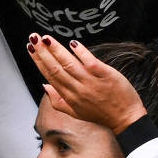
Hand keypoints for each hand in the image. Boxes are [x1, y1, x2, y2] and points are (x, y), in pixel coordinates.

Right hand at [29, 35, 146, 132]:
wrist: (126, 119)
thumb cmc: (102, 114)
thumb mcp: (76, 113)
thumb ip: (58, 101)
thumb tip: (44, 85)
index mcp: (69, 97)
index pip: (50, 76)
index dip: (39, 61)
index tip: (31, 49)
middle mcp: (78, 89)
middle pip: (56, 68)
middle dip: (43, 52)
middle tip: (33, 38)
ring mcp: (91, 82)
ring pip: (69, 64)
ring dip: (56, 50)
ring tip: (45, 38)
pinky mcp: (105, 75)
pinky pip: (90, 62)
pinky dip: (81, 52)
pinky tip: (72, 44)